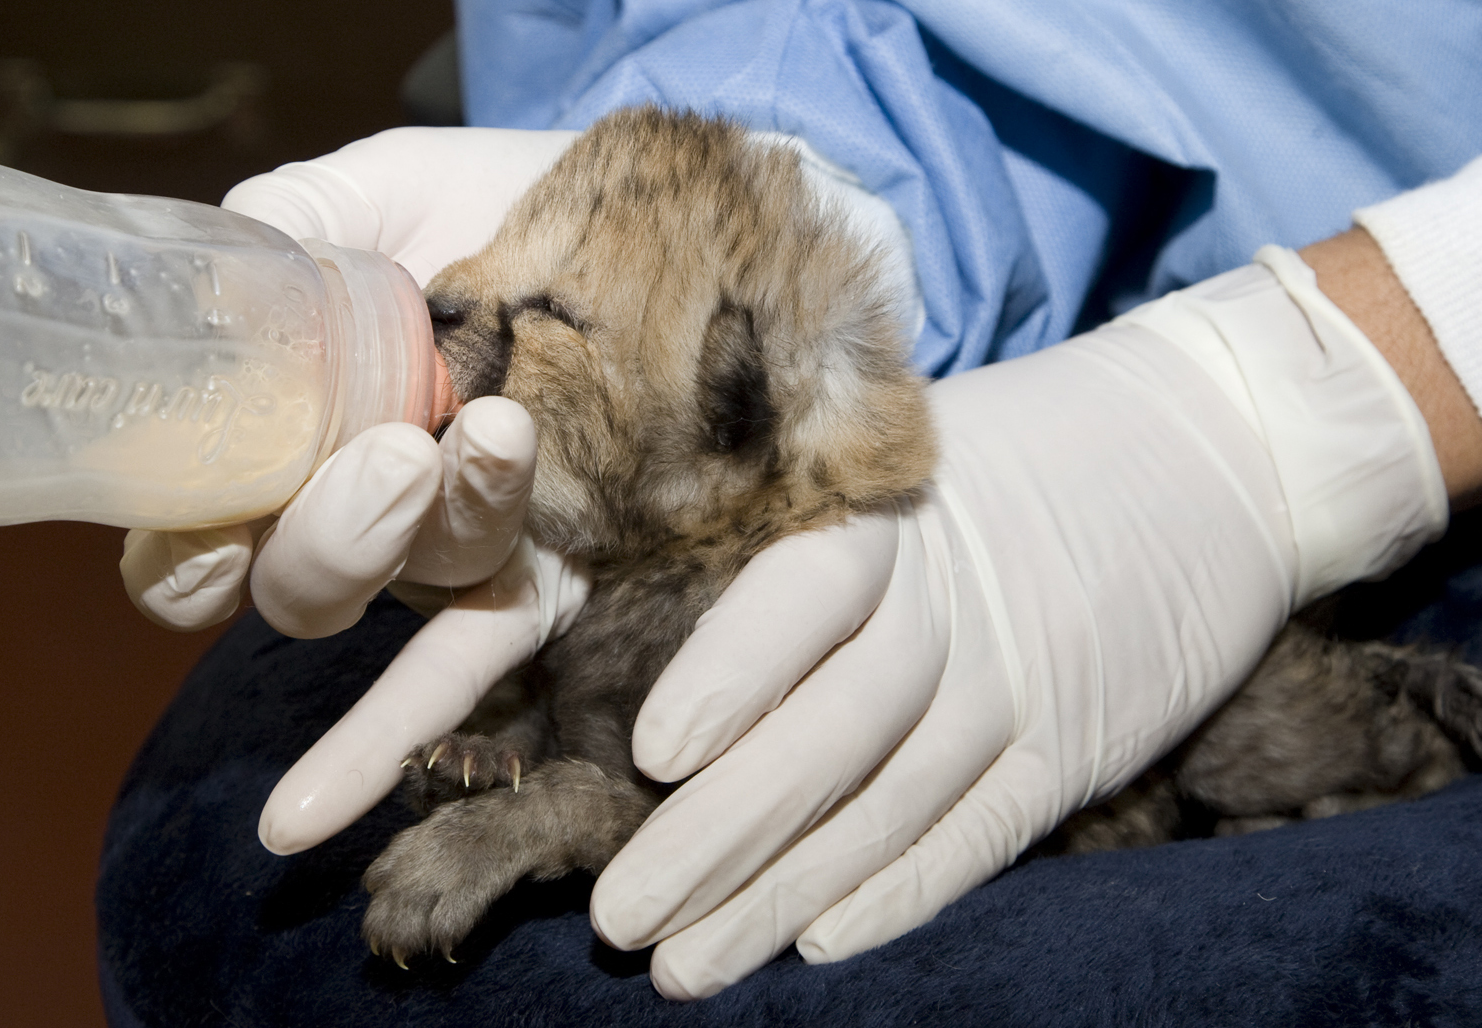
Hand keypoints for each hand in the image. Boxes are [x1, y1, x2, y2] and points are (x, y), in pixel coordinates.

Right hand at [121, 127, 577, 633]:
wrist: (610, 207)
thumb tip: (228, 273)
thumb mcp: (369, 194)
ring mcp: (448, 544)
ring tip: (498, 428)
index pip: (194, 552)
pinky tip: (498, 513)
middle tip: (392, 454)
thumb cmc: (466, 207)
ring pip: (423, 584)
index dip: (184, 568)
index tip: (215, 536)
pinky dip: (465, 647)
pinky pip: (499, 635)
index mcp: (281, 445)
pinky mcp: (548, 560)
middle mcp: (354, 516)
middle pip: (302, 589)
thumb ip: (288, 226)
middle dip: (334, 539)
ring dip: (450, 518)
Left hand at [585, 245, 1447, 997]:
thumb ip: (809, 524)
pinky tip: (817, 942)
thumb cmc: (1019, 449)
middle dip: (717, 838)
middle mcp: (953, 607)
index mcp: (893, 515)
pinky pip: (976, 837)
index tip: (655, 757)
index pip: (804, 595)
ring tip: (686, 967)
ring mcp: (1019, 685)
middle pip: (828, 735)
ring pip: (886, 811)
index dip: (733, 675)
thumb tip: (657, 607)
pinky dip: (899, 893)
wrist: (1218, 448)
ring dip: (780, 898)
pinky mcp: (1073, 747)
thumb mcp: (912, 445)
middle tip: (621, 918)